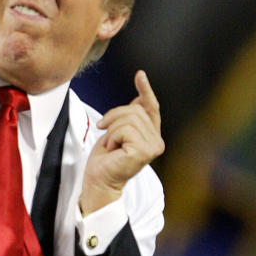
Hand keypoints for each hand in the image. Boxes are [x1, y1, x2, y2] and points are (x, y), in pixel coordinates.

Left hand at [79, 70, 163, 214]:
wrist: (99, 180)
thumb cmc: (105, 160)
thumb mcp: (116, 132)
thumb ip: (130, 118)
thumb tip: (139, 99)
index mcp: (151, 135)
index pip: (151, 107)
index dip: (145, 89)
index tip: (140, 74)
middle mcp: (157, 141)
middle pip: (135, 110)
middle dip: (113, 117)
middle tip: (105, 133)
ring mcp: (153, 146)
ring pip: (129, 119)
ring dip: (112, 129)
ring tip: (111, 145)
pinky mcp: (144, 151)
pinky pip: (124, 130)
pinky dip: (112, 137)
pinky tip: (113, 149)